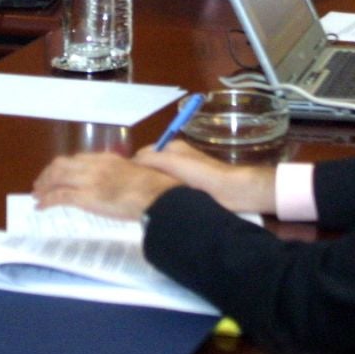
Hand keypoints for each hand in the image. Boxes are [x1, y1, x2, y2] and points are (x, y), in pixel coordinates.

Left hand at [32, 151, 179, 219]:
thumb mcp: (135, 173)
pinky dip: (46, 201)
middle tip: (40, 184)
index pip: (77, 159)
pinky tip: (40, 207)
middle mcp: (94, 166)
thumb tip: (118, 181)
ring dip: (43, 186)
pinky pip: (59, 197)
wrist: (156, 197)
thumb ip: (121, 173)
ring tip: (37, 195)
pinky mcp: (86, 198)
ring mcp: (89, 181)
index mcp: (106, 158)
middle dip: (47, 174)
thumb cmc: (153, 188)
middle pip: (61, 165)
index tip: (57, 174)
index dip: (63, 167)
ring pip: (56, 178)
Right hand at [135, 141, 277, 213]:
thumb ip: (149, 159)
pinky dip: (163, 196)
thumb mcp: (170, 161)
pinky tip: (157, 206)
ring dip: (153, 188)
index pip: (145, 153)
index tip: (124, 180)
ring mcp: (184, 174)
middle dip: (142, 177)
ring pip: (160, 180)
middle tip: (130, 193)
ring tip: (141, 201)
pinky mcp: (190, 189)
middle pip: (152, 167)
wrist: (230, 190)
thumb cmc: (199, 173)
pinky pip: (170, 191)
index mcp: (172, 147)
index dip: (134, 164)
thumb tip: (129, 164)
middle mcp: (177, 158)